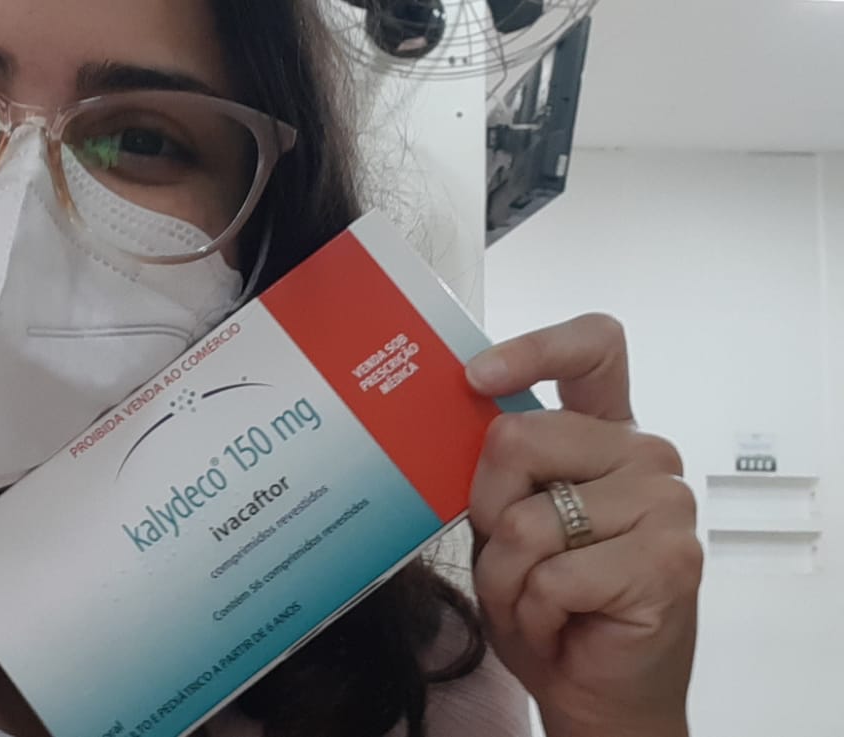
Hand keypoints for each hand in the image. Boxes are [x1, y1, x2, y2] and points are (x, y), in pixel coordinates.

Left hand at [466, 314, 700, 736]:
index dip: (534, 349)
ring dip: (509, 577)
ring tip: (538, 599)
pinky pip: (554, 574)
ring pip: (529, 519)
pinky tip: (561, 624)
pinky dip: (535, 611)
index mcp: (605, 434)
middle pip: (521, 437)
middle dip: (489, 509)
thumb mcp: (505, 522)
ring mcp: (666, 504)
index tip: (478, 377)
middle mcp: (644, 457)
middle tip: (512, 557)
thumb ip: (500, 468)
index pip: (592, 349)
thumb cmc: (547, 603)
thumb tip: (468, 413)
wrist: (593, 690)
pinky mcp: (670, 559)